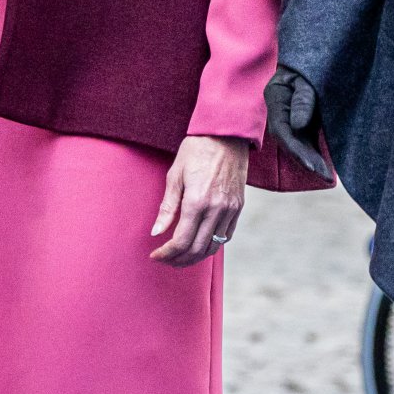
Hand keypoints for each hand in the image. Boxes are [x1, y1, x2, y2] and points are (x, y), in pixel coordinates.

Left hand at [150, 136, 248, 266]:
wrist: (227, 133)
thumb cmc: (197, 149)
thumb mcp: (175, 174)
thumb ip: (167, 207)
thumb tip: (156, 232)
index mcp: (197, 201)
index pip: (181, 241)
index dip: (166, 253)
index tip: (155, 255)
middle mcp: (216, 209)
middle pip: (197, 249)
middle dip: (178, 260)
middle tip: (165, 259)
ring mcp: (230, 209)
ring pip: (213, 246)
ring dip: (195, 257)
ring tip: (181, 256)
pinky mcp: (238, 206)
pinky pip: (226, 235)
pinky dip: (212, 245)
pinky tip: (200, 243)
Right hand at [265, 66, 332, 179]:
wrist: (314, 51)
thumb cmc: (310, 61)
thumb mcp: (307, 76)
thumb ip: (304, 98)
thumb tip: (298, 126)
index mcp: (275, 97)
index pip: (282, 130)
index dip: (296, 150)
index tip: (313, 165)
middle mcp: (279, 110)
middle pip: (289, 140)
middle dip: (306, 160)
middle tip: (325, 175)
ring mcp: (289, 115)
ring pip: (297, 142)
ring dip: (311, 159)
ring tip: (328, 176)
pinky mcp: (301, 118)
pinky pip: (306, 138)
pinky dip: (314, 151)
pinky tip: (326, 164)